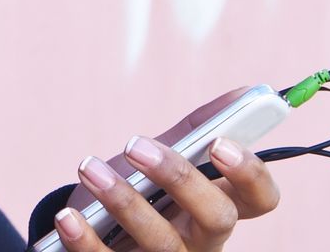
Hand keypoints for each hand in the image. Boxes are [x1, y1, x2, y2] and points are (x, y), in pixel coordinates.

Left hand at [53, 86, 281, 250]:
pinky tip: (68, 218)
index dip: (250, 174)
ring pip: (161, 243)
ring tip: (89, 169)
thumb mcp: (168, 160)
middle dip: (179, 177)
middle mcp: (201, 241)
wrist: (96, 230)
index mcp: (220, 207)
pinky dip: (86, 241)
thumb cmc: (144, 190)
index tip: (219, 143)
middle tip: (135, 144)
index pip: (261, 199)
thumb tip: (242, 93)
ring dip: (123, 201)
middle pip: (216, 218)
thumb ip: (199, 130)